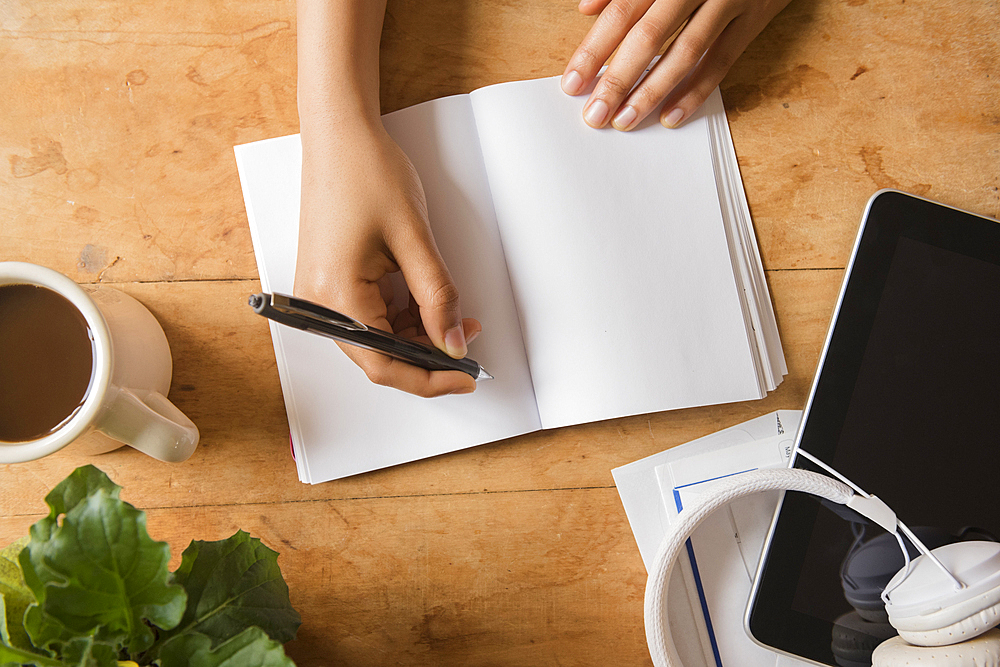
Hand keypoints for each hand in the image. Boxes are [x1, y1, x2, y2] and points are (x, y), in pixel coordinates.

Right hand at [294, 125, 480, 397]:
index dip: (430, 379)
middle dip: (427, 357)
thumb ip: (438, 298)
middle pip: (378, 357)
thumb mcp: (415, 239)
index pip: (385, 364)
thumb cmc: (367, 173)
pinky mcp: (327, 282)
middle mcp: (318, 303)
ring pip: (375, 339)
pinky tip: (428, 306)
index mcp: (335, 297)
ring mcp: (319, 295)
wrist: (339, 134)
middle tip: (469, 345)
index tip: (467, 377)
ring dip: (417, 337)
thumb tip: (454, 345)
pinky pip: (367, 317)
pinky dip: (401, 319)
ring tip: (457, 319)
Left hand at [561, 0, 790, 130]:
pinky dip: (695, 91)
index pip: (621, 12)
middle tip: (596, 113)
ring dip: (652, 91)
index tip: (573, 83)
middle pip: (649, 35)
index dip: (594, 49)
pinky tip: (670, 116)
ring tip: (626, 120)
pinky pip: (722, 60)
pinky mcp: (753, 18)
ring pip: (685, 52)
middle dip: (618, 79)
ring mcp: (727, 0)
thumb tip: (587, 8)